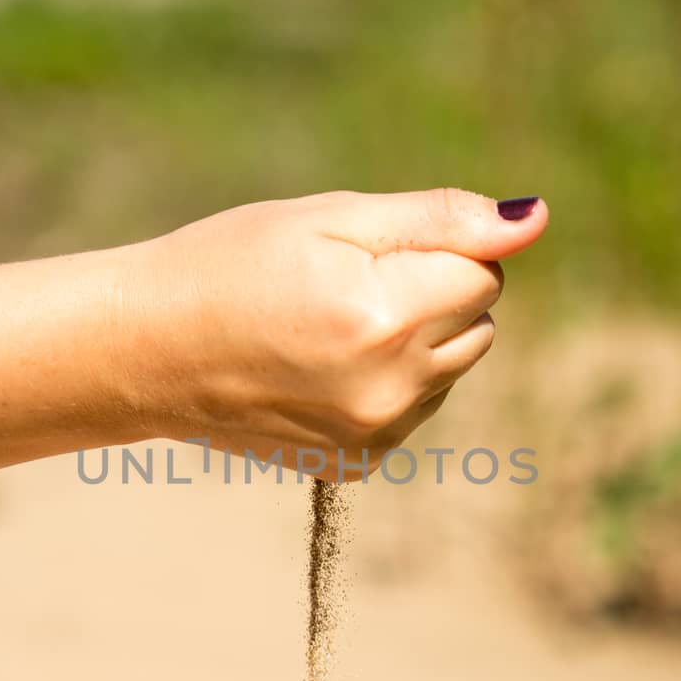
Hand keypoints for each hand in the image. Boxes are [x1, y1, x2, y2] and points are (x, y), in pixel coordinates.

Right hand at [115, 188, 546, 476]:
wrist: (147, 350)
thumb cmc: (231, 264)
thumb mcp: (330, 220)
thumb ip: (438, 219)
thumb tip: (533, 219)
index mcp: (384, 316)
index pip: (484, 274)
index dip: (435, 249)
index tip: (368, 251)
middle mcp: (389, 387)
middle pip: (478, 322)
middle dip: (435, 294)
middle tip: (348, 285)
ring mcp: (373, 433)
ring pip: (453, 368)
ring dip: (418, 340)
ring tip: (331, 326)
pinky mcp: (357, 461)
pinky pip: (416, 409)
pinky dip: (390, 383)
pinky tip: (323, 367)